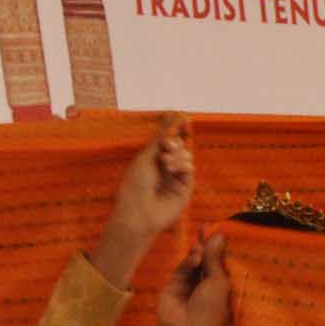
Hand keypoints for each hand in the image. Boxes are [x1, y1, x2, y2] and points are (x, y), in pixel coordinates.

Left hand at [97, 114, 195, 281]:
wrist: (139, 212)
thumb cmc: (135, 184)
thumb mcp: (147, 156)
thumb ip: (161, 136)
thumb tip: (171, 113)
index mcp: (151, 159)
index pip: (168, 139)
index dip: (176, 128)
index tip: (183, 117)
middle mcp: (164, 167)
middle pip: (179, 146)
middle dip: (174, 143)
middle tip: (166, 146)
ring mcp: (175, 178)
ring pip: (186, 157)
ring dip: (178, 155)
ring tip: (166, 162)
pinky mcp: (184, 188)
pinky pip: (189, 169)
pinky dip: (184, 165)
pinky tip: (174, 169)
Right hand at [157, 227, 234, 325]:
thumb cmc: (211, 312)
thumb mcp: (219, 283)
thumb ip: (216, 259)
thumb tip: (219, 235)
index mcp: (221, 289)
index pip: (220, 265)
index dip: (219, 249)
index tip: (218, 230)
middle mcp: (205, 287)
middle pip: (205, 262)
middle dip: (205, 246)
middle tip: (205, 228)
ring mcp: (188, 288)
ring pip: (192, 265)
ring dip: (197, 254)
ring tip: (200, 247)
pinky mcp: (173, 288)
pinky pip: (181, 271)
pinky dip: (187, 263)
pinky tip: (194, 259)